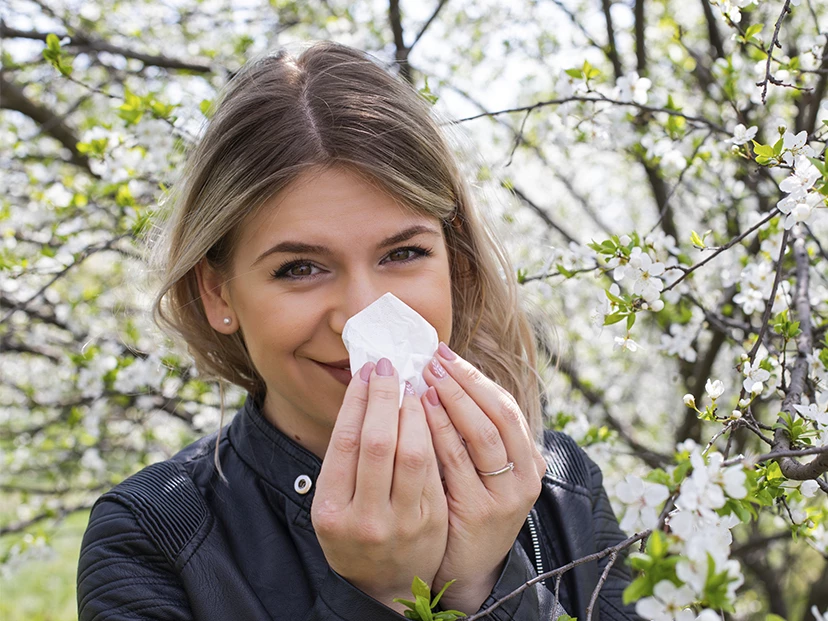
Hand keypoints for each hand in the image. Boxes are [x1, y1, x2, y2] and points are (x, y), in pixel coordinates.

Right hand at [312, 359, 448, 612]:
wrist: (384, 585)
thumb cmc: (353, 532)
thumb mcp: (332, 504)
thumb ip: (344, 460)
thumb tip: (363, 394)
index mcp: (332, 510)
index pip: (345, 441)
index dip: (357, 400)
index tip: (366, 371)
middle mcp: (366, 518)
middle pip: (377, 442)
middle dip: (384, 396)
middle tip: (389, 367)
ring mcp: (402, 522)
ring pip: (413, 453)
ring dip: (414, 410)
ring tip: (412, 385)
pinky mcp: (433, 521)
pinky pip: (435, 468)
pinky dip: (434, 433)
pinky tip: (432, 411)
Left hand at [421, 343, 546, 613]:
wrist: (469, 567)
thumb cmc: (469, 506)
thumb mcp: (484, 469)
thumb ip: (472, 431)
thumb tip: (442, 377)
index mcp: (529, 459)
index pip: (505, 405)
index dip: (475, 377)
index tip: (446, 354)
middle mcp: (524, 475)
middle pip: (497, 415)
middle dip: (463, 382)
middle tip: (433, 359)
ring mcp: (505, 496)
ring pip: (481, 435)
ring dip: (452, 401)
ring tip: (426, 378)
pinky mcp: (479, 512)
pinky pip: (456, 463)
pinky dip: (439, 433)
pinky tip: (420, 413)